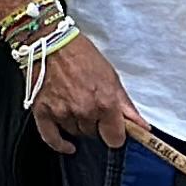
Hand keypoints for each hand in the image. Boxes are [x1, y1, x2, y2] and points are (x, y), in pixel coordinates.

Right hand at [26, 33, 141, 153]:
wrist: (50, 40)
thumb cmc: (82, 55)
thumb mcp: (112, 78)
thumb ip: (126, 106)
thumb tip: (142, 126)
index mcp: (105, 103)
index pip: (115, 138)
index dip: (115, 135)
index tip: (114, 130)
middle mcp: (84, 111)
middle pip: (94, 135)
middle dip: (95, 125)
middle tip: (92, 110)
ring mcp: (62, 112)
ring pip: (75, 133)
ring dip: (78, 126)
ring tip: (76, 110)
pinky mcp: (42, 110)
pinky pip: (51, 137)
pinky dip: (60, 144)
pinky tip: (68, 145)